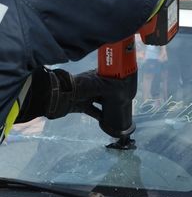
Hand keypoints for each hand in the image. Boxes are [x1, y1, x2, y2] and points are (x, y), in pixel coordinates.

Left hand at [19, 68, 136, 137]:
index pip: (110, 77)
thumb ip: (111, 88)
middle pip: (107, 91)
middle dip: (115, 95)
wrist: (60, 96)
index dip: (118, 81)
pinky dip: (102, 116)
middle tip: (126, 99)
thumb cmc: (79, 86)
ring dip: (109, 106)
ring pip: (102, 102)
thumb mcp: (97, 85)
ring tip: (120, 109)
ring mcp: (88, 96)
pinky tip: (109, 120)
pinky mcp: (83, 107)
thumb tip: (124, 91)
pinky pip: (95, 112)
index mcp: (95, 77)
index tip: (127, 86)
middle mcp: (92, 86)